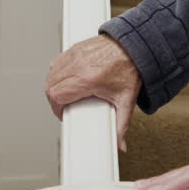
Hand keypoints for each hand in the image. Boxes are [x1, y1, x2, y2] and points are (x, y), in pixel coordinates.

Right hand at [45, 34, 141, 150]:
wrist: (137, 45)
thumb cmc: (131, 68)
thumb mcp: (126, 99)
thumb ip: (122, 125)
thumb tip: (120, 144)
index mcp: (88, 79)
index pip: (57, 95)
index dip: (56, 108)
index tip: (63, 113)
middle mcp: (79, 65)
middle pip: (51, 85)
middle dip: (54, 99)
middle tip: (63, 105)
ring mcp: (76, 54)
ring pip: (51, 72)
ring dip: (54, 85)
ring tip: (64, 93)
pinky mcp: (77, 48)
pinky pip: (58, 61)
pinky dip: (57, 71)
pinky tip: (66, 78)